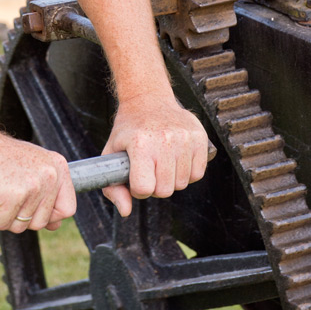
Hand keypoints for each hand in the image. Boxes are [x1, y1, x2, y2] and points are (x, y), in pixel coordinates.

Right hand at [0, 128, 75, 232]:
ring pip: (21, 226)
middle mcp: (50, 174)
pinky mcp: (12, 196)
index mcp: (57, 166)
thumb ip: (46, 192)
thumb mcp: (29, 167)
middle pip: (42, 222)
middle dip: (19, 217)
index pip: (68, 208)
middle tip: (4, 195)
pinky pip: (1, 224)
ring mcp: (33, 185)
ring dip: (2, 217)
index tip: (30, 207)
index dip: (49, 215)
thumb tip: (56, 224)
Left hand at [100, 93, 208, 216]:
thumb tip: (125, 211)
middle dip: (155, 185)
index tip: (135, 175)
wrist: (148, 98)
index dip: (138, 188)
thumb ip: (113, 186)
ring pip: (182, 184)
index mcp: (140, 144)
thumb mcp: (111, 153)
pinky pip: (198, 174)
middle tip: (149, 167)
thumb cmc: (128, 129)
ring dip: (171, 179)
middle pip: (164, 190)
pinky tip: (176, 158)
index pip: (143, 188)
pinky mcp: (200, 137)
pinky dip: (187, 172)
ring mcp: (184, 138)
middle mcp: (164, 140)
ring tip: (162, 160)